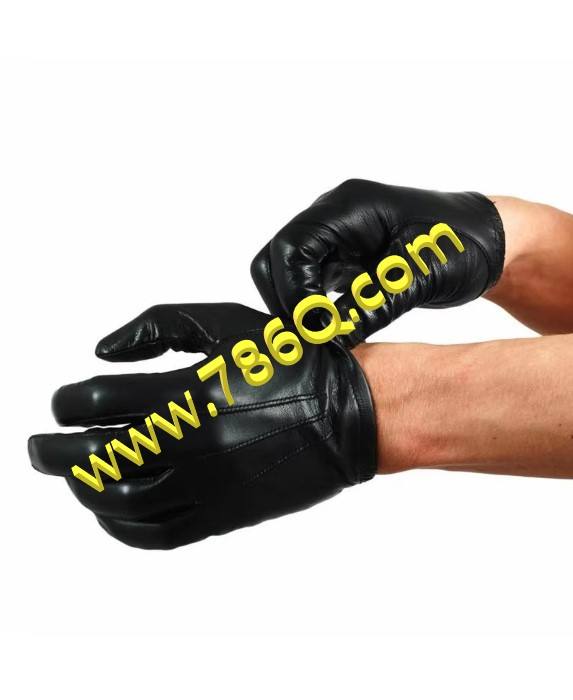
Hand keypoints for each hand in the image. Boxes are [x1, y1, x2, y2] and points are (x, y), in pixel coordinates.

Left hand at [28, 303, 375, 548]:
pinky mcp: (224, 515)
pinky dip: (121, 528)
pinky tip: (109, 512)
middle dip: (54, 452)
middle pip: (96, 457)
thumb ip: (157, 328)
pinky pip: (158, 535)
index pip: (97, 403)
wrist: (349, 413)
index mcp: (189, 392)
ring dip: (82, 490)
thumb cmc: (290, 361)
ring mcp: (208, 485)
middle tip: (39, 447)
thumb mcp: (226, 323)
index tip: (61, 404)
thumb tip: (100, 352)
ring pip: (120, 501)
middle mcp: (193, 444)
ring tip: (72, 477)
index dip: (66, 403)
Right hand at [251, 179, 504, 346]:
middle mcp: (335, 215)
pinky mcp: (343, 256)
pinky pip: (308, 280)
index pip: (292, 249)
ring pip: (288, 271)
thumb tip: (329, 339)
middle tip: (308, 338)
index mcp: (350, 207)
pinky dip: (310, 306)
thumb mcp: (421, 275)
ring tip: (318, 338)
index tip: (312, 330)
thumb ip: (372, 303)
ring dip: (296, 305)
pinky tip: (329, 329)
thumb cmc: (462, 245)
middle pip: (278, 258)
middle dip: (287, 300)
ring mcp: (336, 235)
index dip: (294, 293)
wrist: (489, 240)